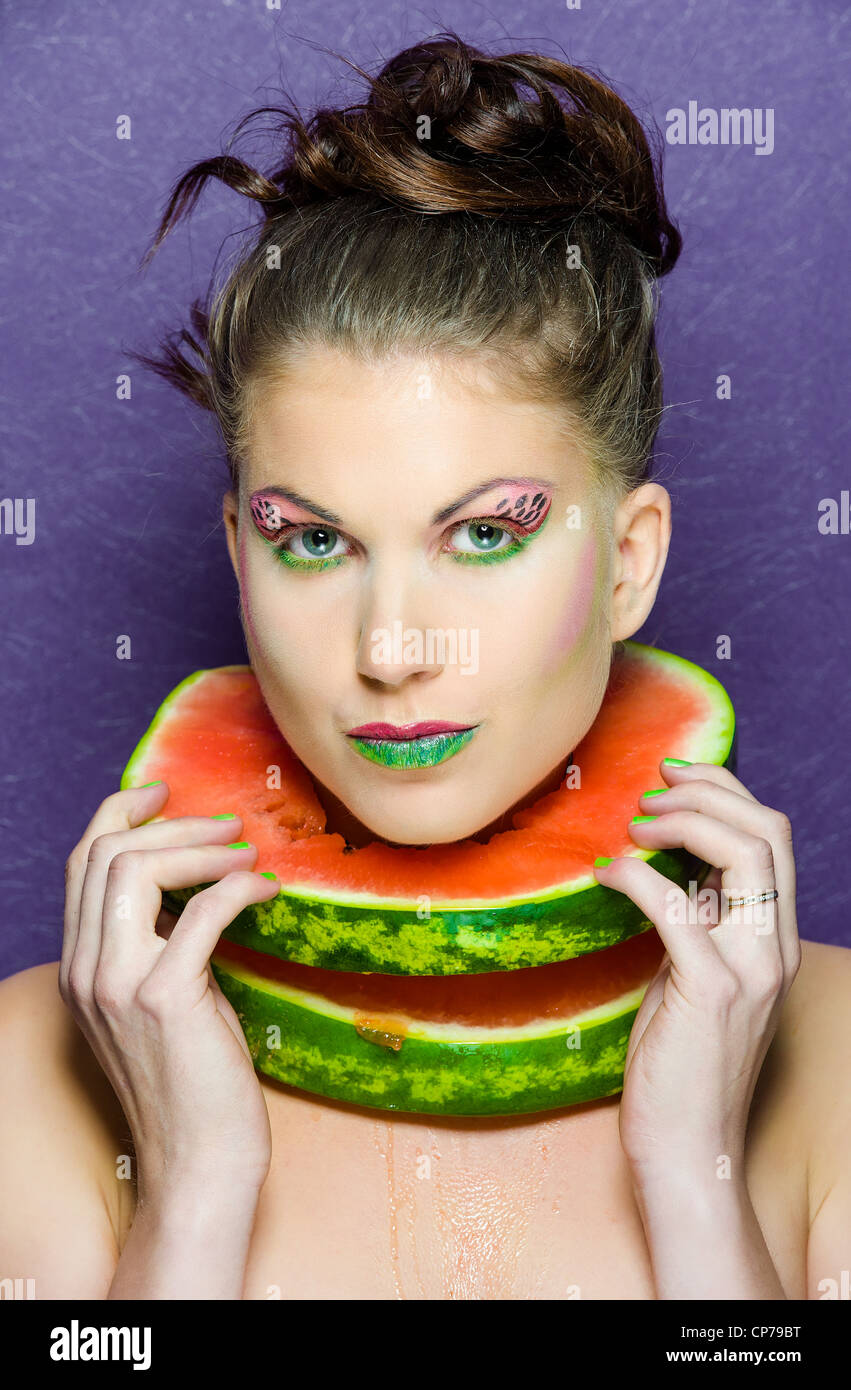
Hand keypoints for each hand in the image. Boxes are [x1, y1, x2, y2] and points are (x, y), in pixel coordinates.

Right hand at [60, 783, 280, 1196]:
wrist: (201, 1164)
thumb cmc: (196, 1084)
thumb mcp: (165, 1002)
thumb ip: (161, 946)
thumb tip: (195, 887)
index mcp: (80, 969)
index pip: (81, 864)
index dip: (118, 815)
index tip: (162, 791)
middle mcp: (86, 972)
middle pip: (105, 854)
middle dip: (171, 822)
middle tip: (227, 824)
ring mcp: (118, 986)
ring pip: (135, 868)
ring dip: (200, 847)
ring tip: (246, 852)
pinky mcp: (165, 999)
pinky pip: (199, 910)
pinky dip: (238, 887)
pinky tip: (268, 890)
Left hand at [593, 759, 800, 1179]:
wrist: (689, 1149)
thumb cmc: (680, 1064)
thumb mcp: (696, 976)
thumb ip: (701, 922)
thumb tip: (675, 864)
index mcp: (773, 940)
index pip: (772, 837)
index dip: (724, 791)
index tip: (671, 777)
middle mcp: (773, 948)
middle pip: (767, 830)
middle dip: (707, 792)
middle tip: (649, 794)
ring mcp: (750, 970)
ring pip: (744, 854)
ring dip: (683, 821)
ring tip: (635, 824)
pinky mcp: (711, 993)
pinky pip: (678, 907)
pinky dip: (638, 876)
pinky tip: (606, 875)